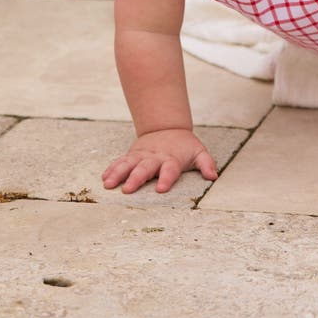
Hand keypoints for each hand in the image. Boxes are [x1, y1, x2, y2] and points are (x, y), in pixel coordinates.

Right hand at [102, 128, 217, 194]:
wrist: (167, 127)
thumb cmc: (184, 146)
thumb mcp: (199, 152)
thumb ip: (206, 164)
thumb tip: (213, 176)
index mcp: (172, 159)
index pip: (170, 169)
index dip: (166, 178)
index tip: (161, 189)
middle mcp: (155, 157)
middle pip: (145, 168)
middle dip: (136, 178)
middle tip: (127, 190)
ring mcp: (141, 155)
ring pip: (128, 164)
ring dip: (118, 174)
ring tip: (108, 184)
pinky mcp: (132, 155)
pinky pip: (120, 161)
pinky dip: (112, 169)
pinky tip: (104, 178)